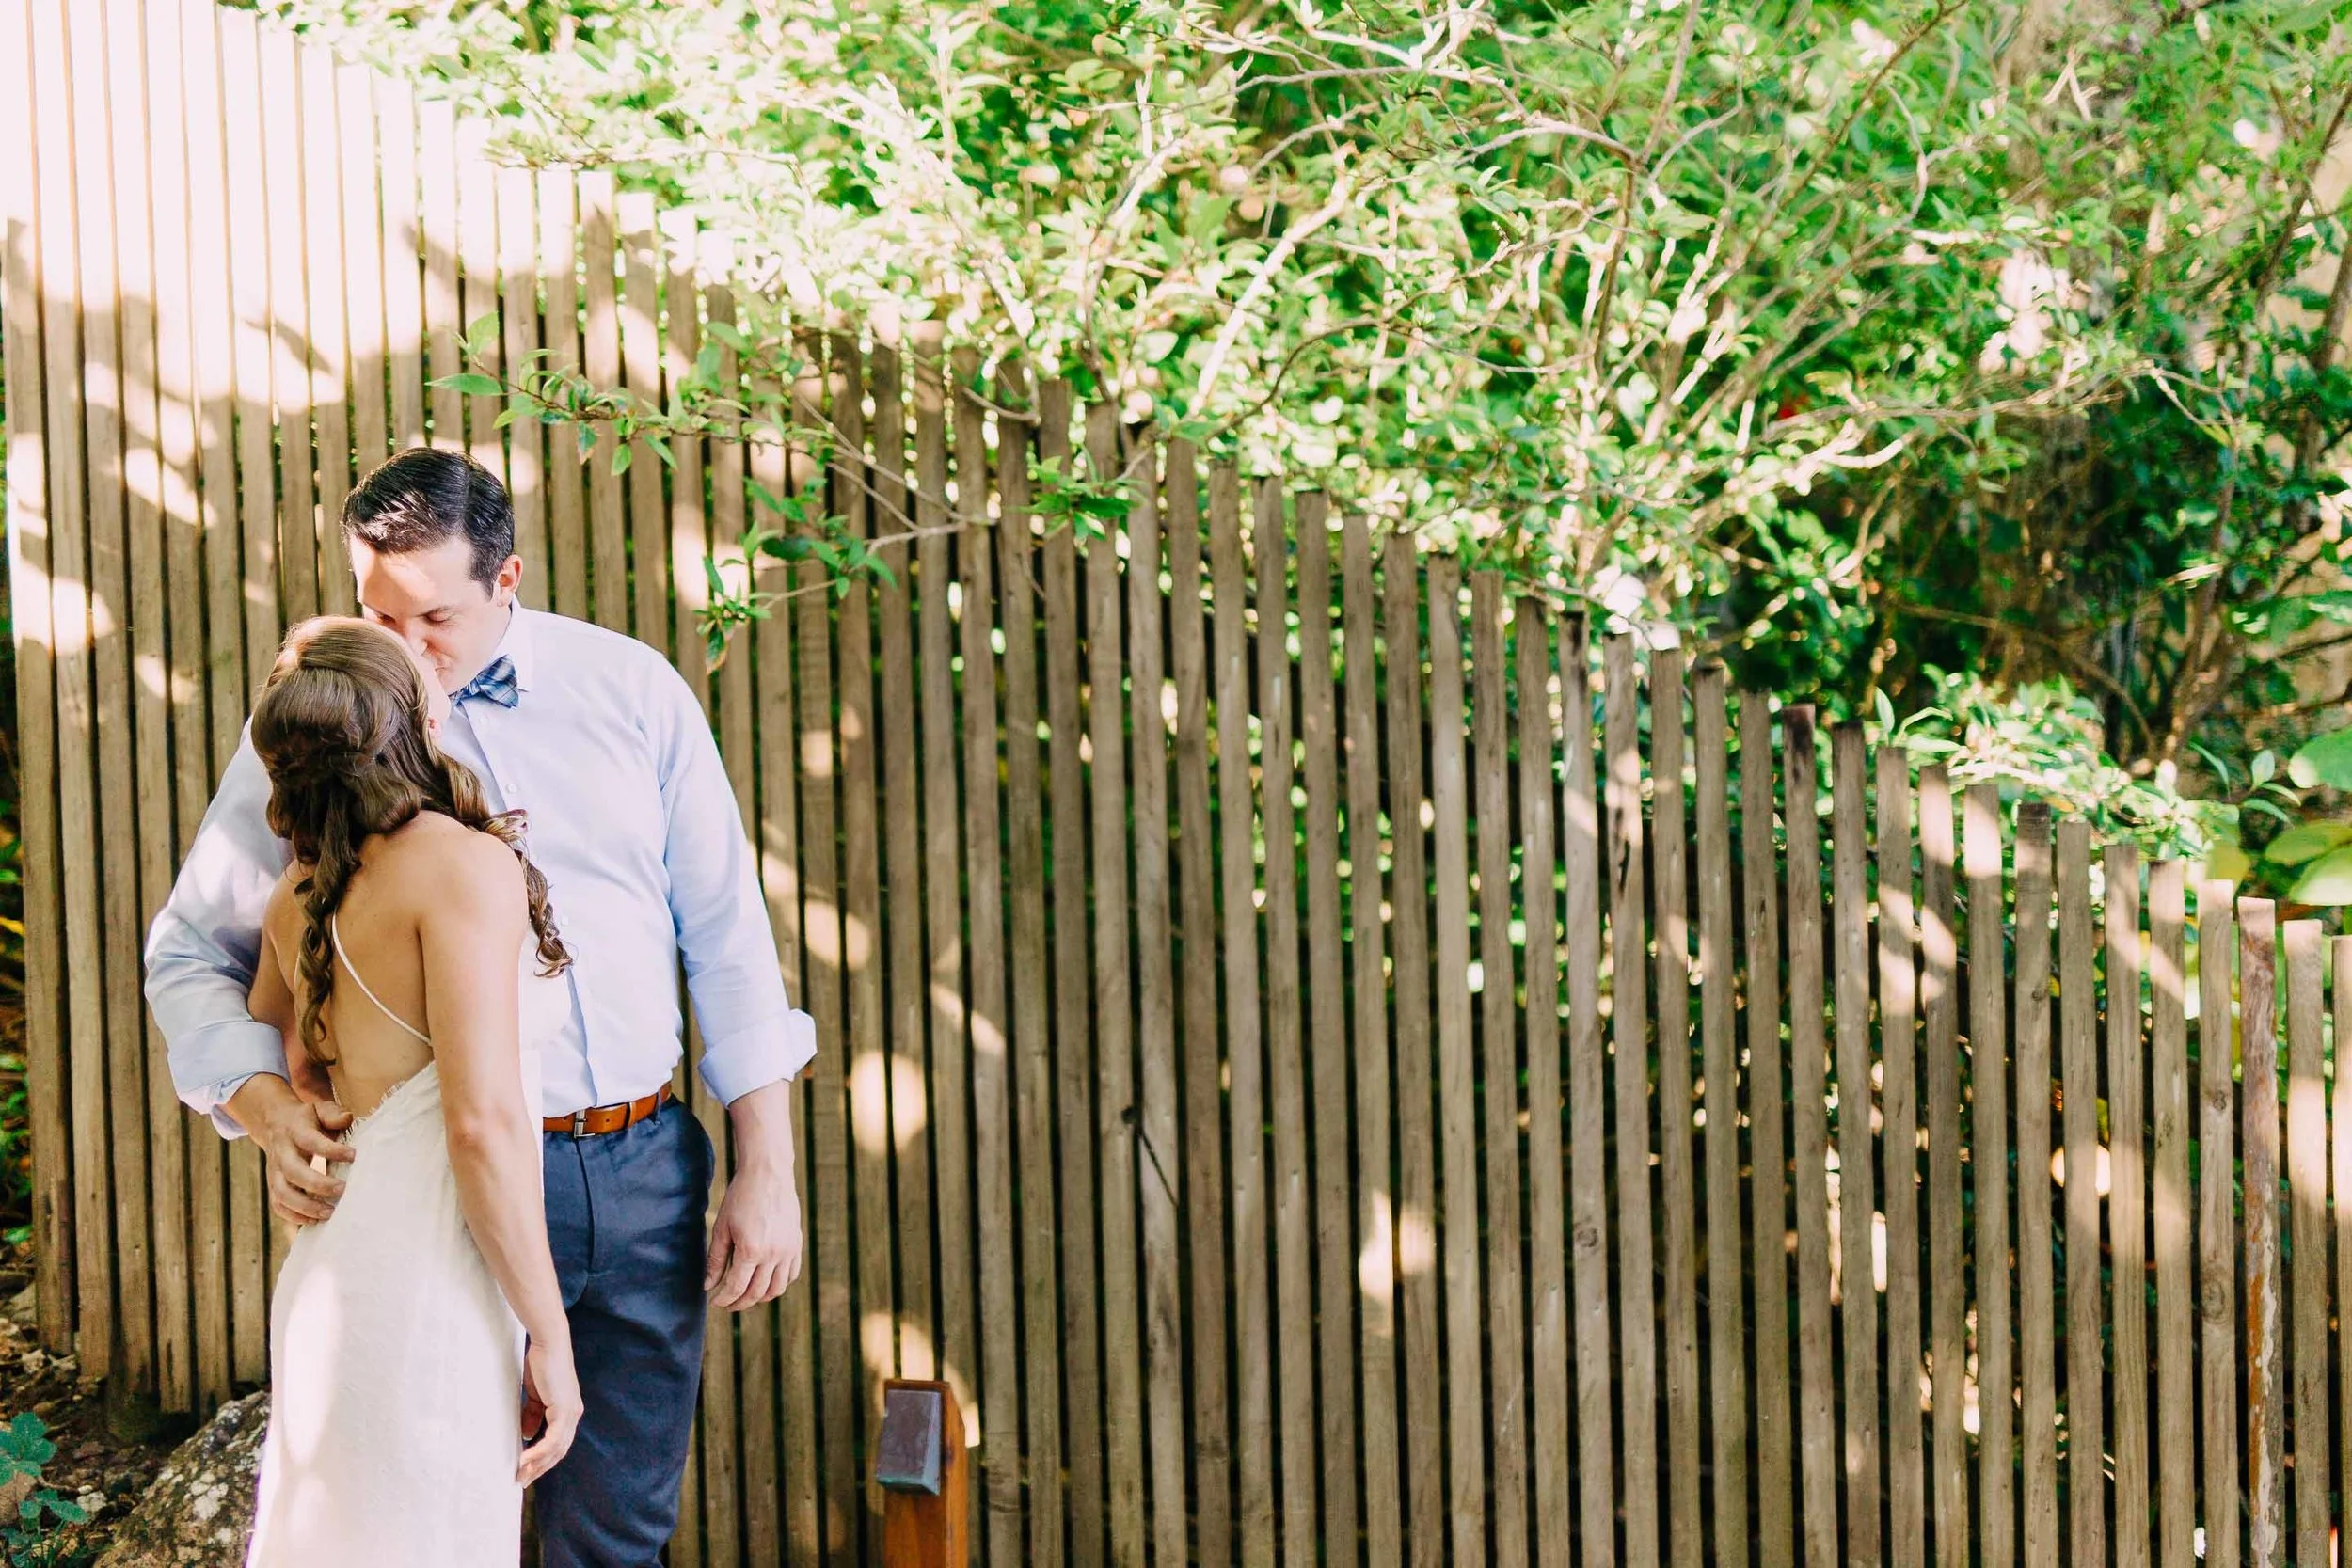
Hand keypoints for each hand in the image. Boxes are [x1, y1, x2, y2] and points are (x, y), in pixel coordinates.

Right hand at [230, 1076, 353, 1225]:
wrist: (276, 1124)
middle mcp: (281, 1153)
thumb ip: (334, 1114)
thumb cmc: (308, 1120)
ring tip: (329, 1213)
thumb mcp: (320, 1109)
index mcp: (295, 1131)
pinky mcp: (274, 1185)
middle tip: (342, 1190)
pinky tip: (314, 1221)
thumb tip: (347, 1119)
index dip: (331, 1150)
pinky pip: (278, 1205)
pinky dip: (293, 1216)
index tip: (353, 1156)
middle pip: (293, 1172)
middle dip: (317, 1184)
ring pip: (282, 1193)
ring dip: (305, 1206)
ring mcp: (274, 1171)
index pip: (311, 1141)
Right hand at [518, 1333, 581, 1485]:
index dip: (543, 1459)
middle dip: (540, 1468)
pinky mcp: (565, 1409)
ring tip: (520, 1474)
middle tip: (521, 1480)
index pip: (558, 1443)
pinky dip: (539, 1452)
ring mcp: (571, 1413)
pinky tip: (525, 1459)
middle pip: (559, 1451)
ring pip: (557, 1448)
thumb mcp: (535, 1396)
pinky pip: (553, 1439)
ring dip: (538, 1464)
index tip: (526, 1470)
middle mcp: (573, 1415)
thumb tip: (528, 1436)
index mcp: (568, 1412)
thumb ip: (533, 1415)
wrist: (548, 1344)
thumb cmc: (541, 1365)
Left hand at [704, 1157, 802, 1311]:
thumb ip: (716, 1260)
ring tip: (747, 1296)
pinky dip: (779, 1283)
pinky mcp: (796, 1244)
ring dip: (760, 1297)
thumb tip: (707, 1286)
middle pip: (756, 1293)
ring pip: (776, 1288)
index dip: (723, 1299)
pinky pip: (791, 1274)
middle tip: (728, 1304)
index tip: (714, 1302)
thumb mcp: (722, 1228)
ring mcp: (788, 1250)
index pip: (736, 1287)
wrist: (768, 1175)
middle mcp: (772, 1254)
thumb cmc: (740, 1199)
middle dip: (740, 1303)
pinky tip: (766, 1281)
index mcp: (751, 1251)